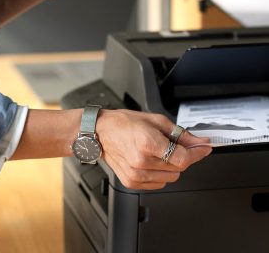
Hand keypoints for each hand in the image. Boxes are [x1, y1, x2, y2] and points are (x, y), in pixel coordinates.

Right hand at [96, 109, 211, 189]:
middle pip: (179, 168)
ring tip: (159, 151)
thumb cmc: (125, 123)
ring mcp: (136, 175)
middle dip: (183, 156)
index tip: (204, 148)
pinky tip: (152, 161)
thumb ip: (180, 133)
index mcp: (148, 143)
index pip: (183, 157)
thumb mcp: (156, 121)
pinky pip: (159, 184)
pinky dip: (161, 173)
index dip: (197, 153)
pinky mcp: (132, 182)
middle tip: (177, 145)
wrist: (102, 132)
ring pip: (171, 178)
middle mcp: (141, 162)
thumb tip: (198, 142)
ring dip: (172, 166)